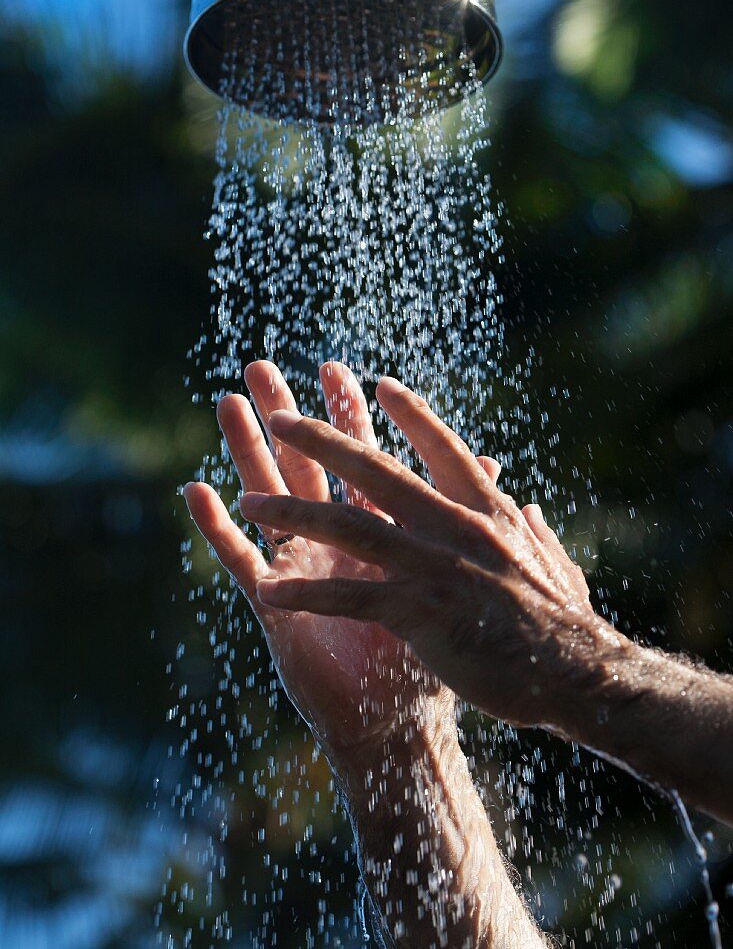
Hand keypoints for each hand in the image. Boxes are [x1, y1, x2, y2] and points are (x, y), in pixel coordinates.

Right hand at [184, 362, 453, 779]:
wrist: (401, 726)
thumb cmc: (430, 652)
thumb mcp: (453, 577)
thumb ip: (462, 519)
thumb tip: (489, 462)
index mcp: (376, 531)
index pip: (360, 461)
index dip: (347, 415)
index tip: (336, 367)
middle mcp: (334, 541)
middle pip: (304, 465)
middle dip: (286, 416)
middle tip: (263, 369)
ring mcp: (302, 567)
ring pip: (269, 496)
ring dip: (248, 451)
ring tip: (229, 405)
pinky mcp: (277, 605)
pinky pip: (242, 560)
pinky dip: (219, 527)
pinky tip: (199, 491)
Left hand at [244, 376, 623, 730]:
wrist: (584, 676)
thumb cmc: (569, 625)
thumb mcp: (556, 562)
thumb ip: (532, 530)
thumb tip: (524, 505)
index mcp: (490, 511)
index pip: (443, 447)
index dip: (409, 414)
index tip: (379, 383)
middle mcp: (458, 526)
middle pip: (378, 470)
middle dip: (323, 438)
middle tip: (279, 414)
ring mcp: (437, 566)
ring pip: (350, 525)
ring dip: (294, 510)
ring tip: (248, 500)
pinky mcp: (422, 612)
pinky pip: (350, 596)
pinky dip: (306, 593)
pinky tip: (267, 591)